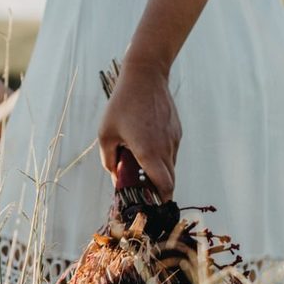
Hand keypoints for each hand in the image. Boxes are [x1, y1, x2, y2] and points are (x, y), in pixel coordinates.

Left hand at [98, 61, 180, 198]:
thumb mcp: (106, 134)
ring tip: (141, 168)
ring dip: (159, 172)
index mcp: (148, 151)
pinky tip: (146, 147)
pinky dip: (162, 157)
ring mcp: (174, 139)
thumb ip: (109, 159)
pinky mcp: (177, 130)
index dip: (161, 199)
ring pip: (171, 165)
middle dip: (158, 190)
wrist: (146, 76)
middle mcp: (165, 147)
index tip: (154, 207)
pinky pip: (171, 151)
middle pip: (169, 180)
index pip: (164, 185)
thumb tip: (115, 178)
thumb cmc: (121, 105)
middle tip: (144, 193)